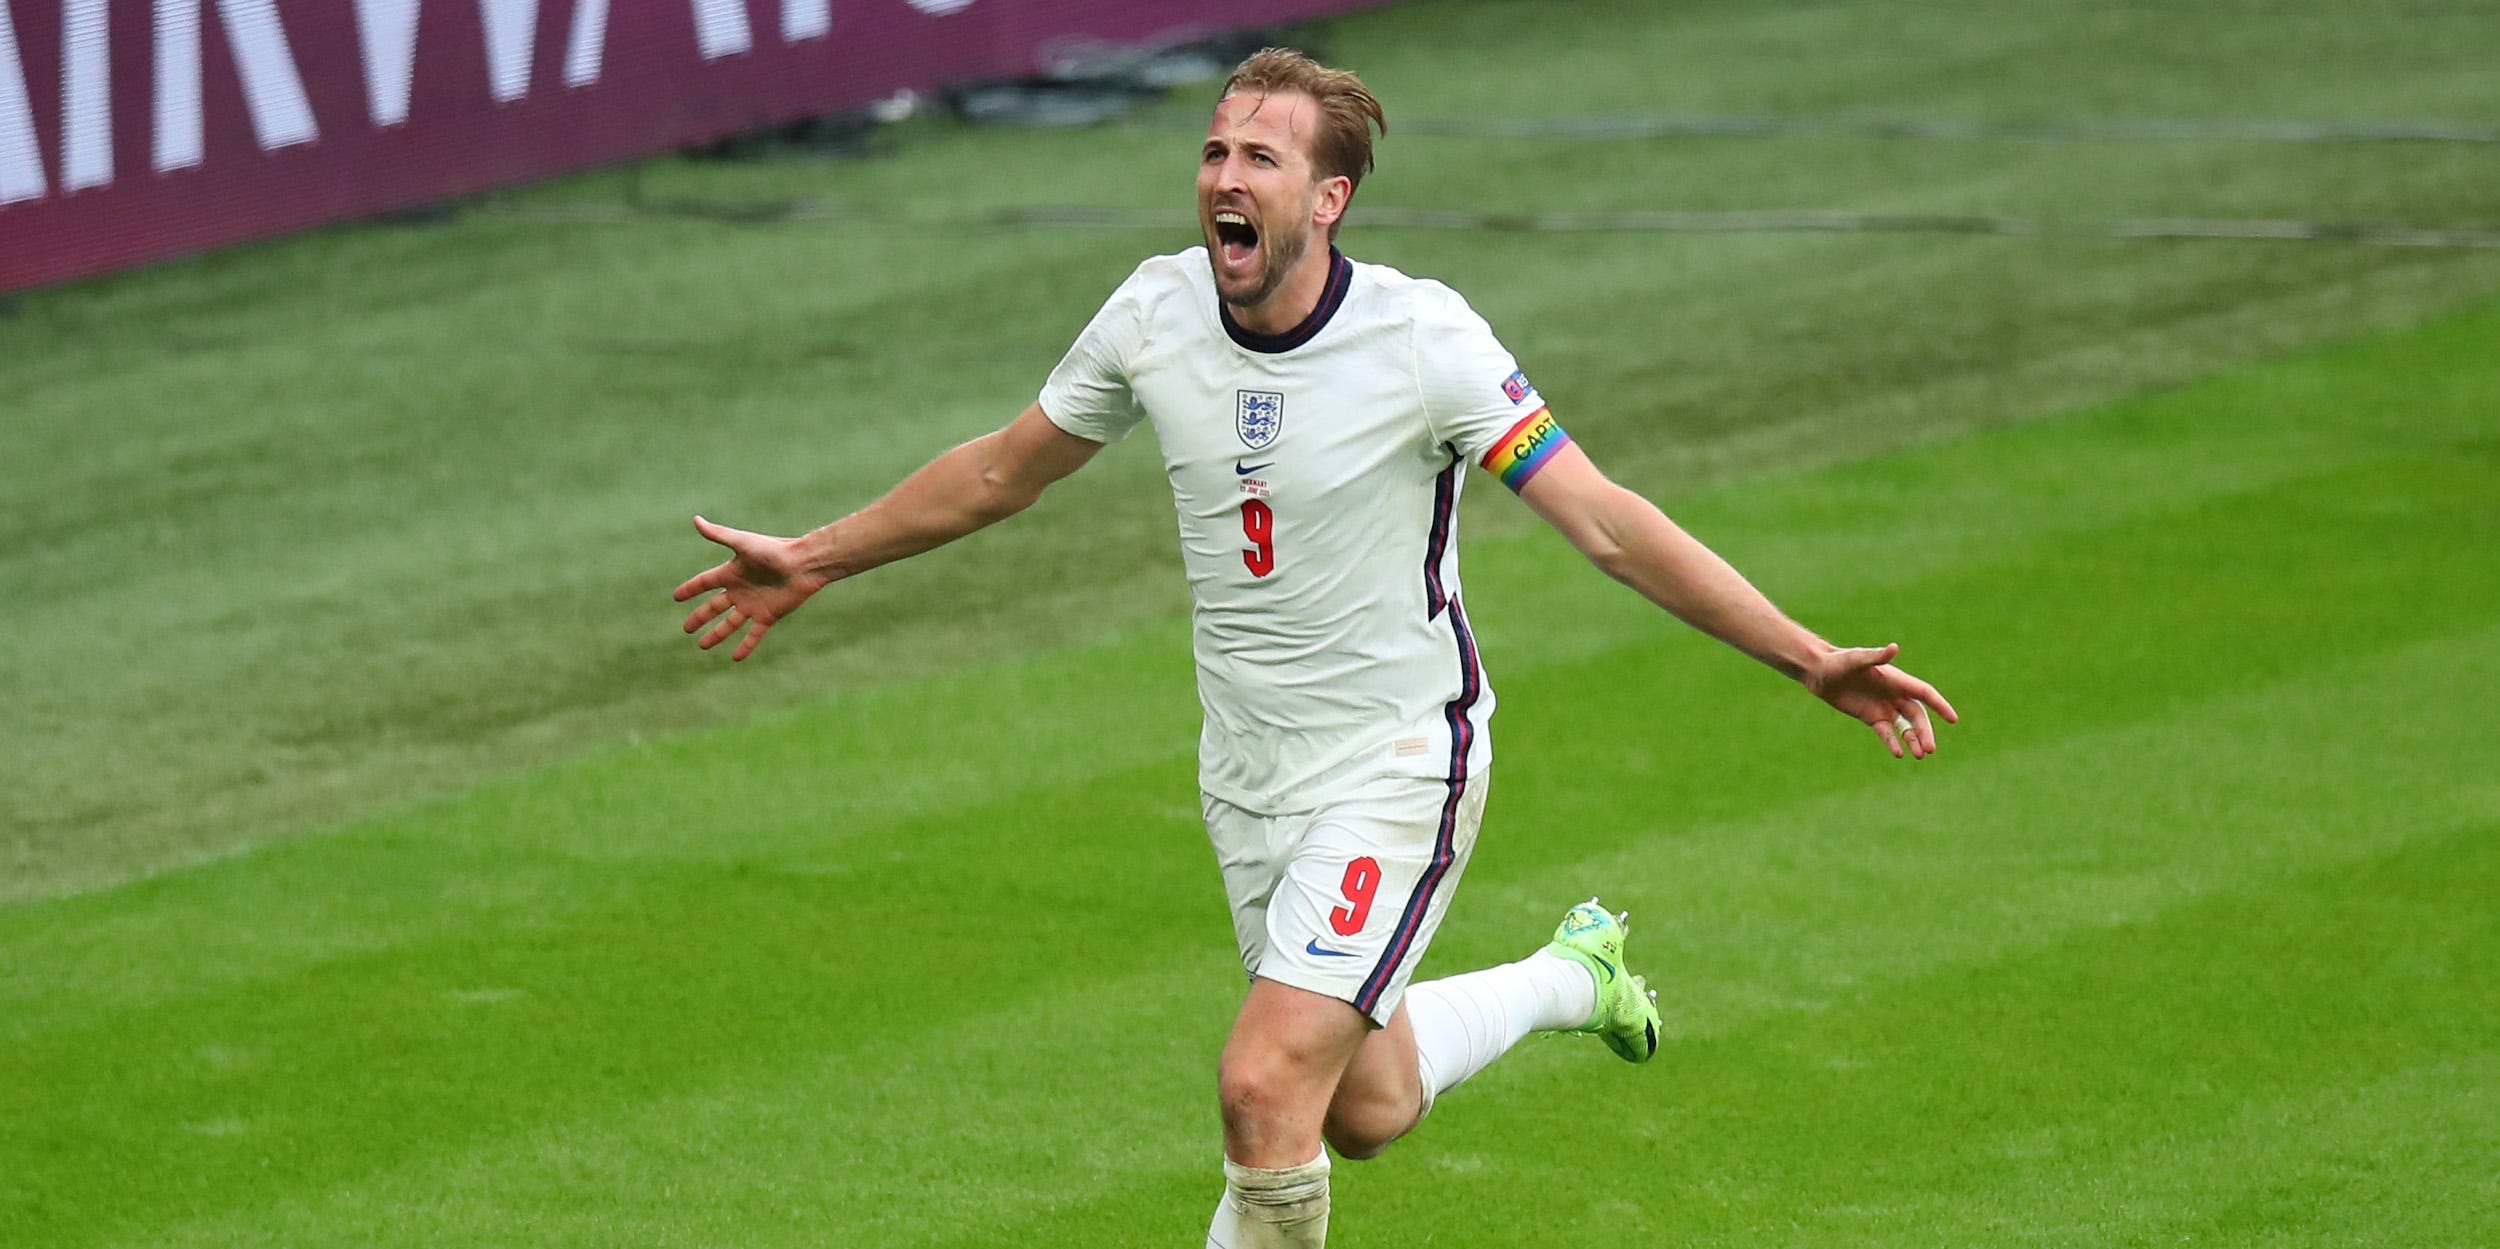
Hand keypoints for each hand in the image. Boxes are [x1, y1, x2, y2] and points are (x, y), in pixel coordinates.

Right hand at [672, 516, 828, 661]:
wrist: (803, 564)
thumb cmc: (774, 550)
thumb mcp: (742, 543)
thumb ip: (718, 534)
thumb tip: (696, 520)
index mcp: (732, 572)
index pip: (705, 582)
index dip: (691, 589)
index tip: (676, 597)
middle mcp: (741, 590)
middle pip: (715, 607)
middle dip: (700, 617)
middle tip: (686, 629)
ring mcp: (754, 604)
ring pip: (730, 623)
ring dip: (717, 634)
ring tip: (702, 645)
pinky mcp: (768, 616)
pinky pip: (754, 635)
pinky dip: (745, 646)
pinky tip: (735, 658)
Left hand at [1802, 643, 1958, 758]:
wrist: (1820, 672)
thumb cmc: (1839, 661)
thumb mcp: (1857, 660)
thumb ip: (1876, 656)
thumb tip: (1894, 647)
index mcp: (1896, 679)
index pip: (1924, 693)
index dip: (1939, 706)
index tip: (1953, 719)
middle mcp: (1894, 694)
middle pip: (1917, 715)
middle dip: (1925, 731)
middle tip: (1930, 749)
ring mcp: (1884, 706)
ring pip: (1905, 726)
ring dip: (1913, 740)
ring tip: (1920, 755)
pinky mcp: (1871, 717)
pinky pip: (1886, 733)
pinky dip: (1893, 743)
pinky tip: (1898, 754)